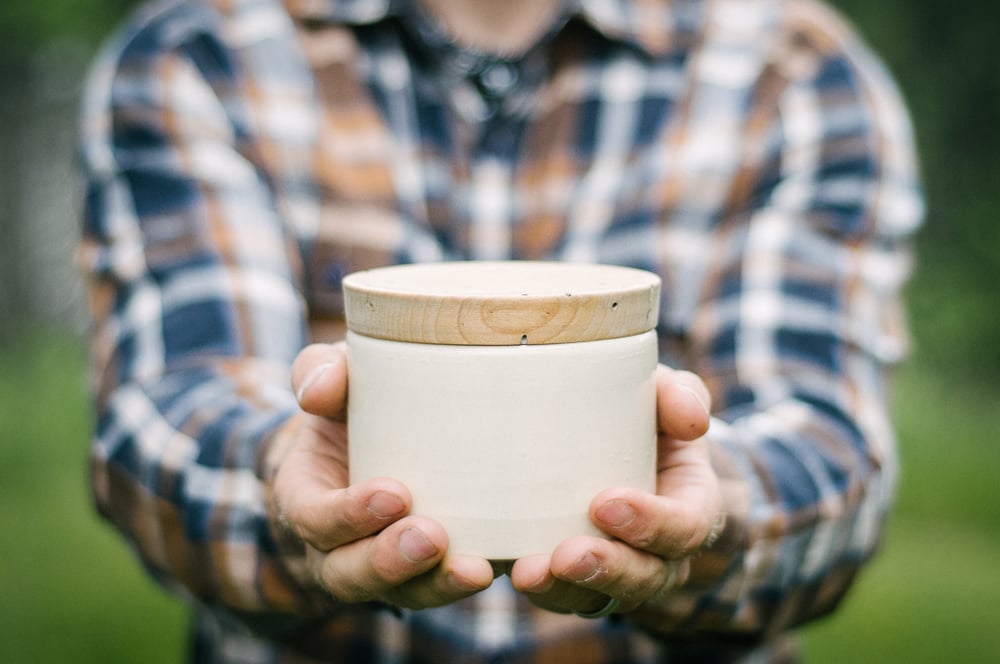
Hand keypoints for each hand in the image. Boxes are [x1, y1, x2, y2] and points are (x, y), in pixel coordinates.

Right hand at [269, 342, 494, 609]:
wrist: (384, 434)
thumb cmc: (356, 404)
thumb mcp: (336, 381)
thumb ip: (322, 372)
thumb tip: (319, 391)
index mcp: (307, 498)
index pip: (314, 519)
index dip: (348, 515)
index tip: (394, 493)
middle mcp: (339, 547)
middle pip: (352, 575)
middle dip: (390, 563)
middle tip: (431, 537)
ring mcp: (386, 568)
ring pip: (404, 594)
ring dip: (437, 585)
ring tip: (475, 569)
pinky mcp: (432, 571)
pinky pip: (446, 588)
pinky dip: (472, 581)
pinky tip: (511, 568)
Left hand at [509, 365, 721, 616]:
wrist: (613, 442)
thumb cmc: (644, 416)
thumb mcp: (667, 397)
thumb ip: (681, 396)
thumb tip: (690, 420)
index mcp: (691, 506)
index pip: (686, 527)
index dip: (652, 524)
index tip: (604, 503)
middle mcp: (661, 552)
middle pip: (645, 578)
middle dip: (607, 570)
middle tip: (567, 555)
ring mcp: (618, 573)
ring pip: (599, 598)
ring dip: (563, 590)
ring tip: (528, 572)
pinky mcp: (577, 579)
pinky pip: (561, 596)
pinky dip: (537, 588)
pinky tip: (507, 571)